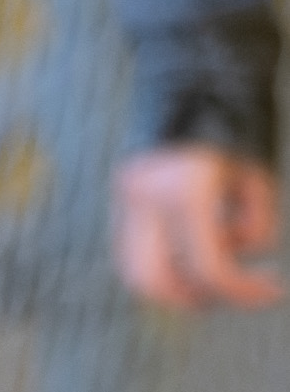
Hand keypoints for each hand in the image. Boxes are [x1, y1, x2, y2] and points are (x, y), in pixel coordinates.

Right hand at [112, 145, 284, 309]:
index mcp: (188, 187)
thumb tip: (237, 257)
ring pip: (136, 274)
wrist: (192, 92)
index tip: (273, 291)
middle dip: (196, 298)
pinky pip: (133, 256)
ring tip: (220, 270)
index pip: (209, 267)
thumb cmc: (235, 133)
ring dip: (179, 285)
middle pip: (155, 282)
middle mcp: (145, 197)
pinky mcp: (117, 203)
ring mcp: (124, 200)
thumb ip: (254, 223)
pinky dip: (166, 267)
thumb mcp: (258, 178)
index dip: (243, 291)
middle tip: (234, 292)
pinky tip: (196, 253)